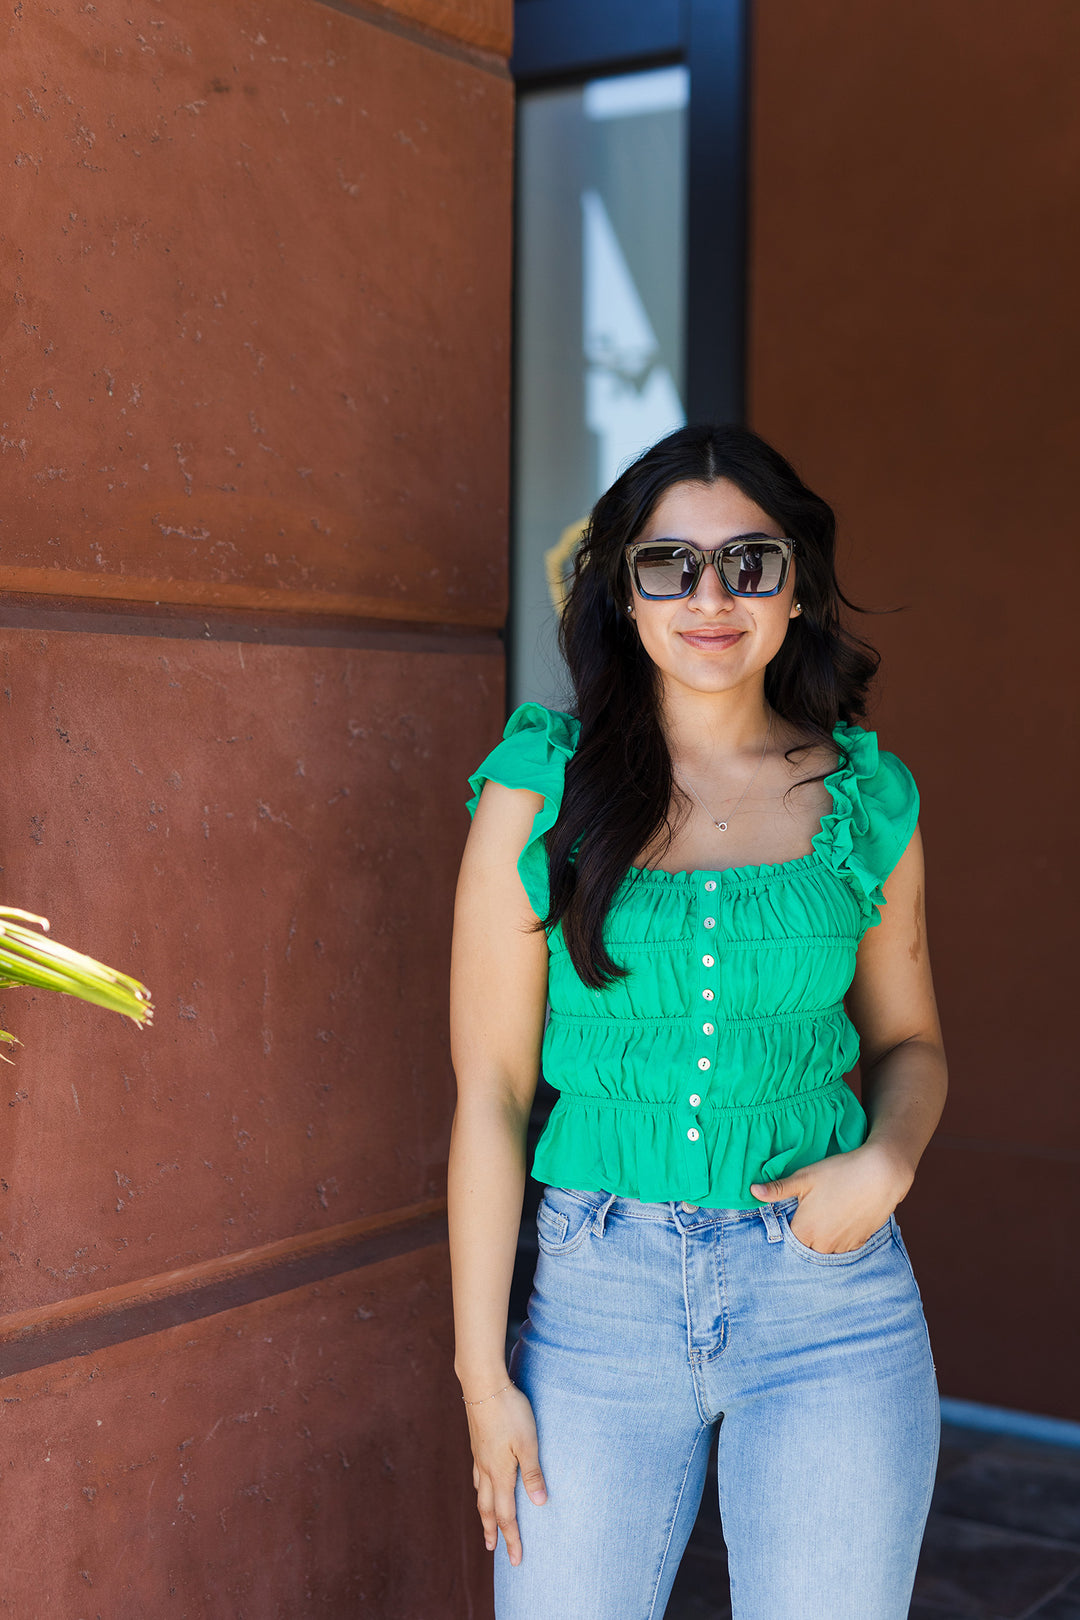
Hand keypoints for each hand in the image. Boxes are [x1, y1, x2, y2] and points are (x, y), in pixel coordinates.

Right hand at [464, 1381, 546, 1564]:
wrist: (483, 1384)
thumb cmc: (509, 1412)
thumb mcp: (528, 1443)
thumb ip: (533, 1473)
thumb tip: (539, 1503)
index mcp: (499, 1473)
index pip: (506, 1514)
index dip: (511, 1538)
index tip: (515, 1559)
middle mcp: (485, 1469)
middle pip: (487, 1508)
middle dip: (492, 1530)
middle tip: (492, 1549)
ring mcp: (478, 1455)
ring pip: (480, 1491)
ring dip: (483, 1511)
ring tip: (486, 1522)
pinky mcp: (477, 1442)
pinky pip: (477, 1474)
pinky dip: (480, 1488)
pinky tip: (482, 1481)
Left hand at [750, 1140, 913, 1252]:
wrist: (881, 1174)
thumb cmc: (840, 1173)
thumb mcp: (804, 1178)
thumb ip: (778, 1189)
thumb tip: (752, 1191)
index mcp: (805, 1231)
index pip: (787, 1242)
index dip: (786, 1229)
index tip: (789, 1218)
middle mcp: (823, 1246)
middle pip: (805, 1248)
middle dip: (803, 1235)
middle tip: (808, 1215)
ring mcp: (843, 1247)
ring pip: (824, 1250)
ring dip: (821, 1239)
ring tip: (825, 1215)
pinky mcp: (860, 1243)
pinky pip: (842, 1248)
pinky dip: (838, 1238)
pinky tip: (840, 1219)